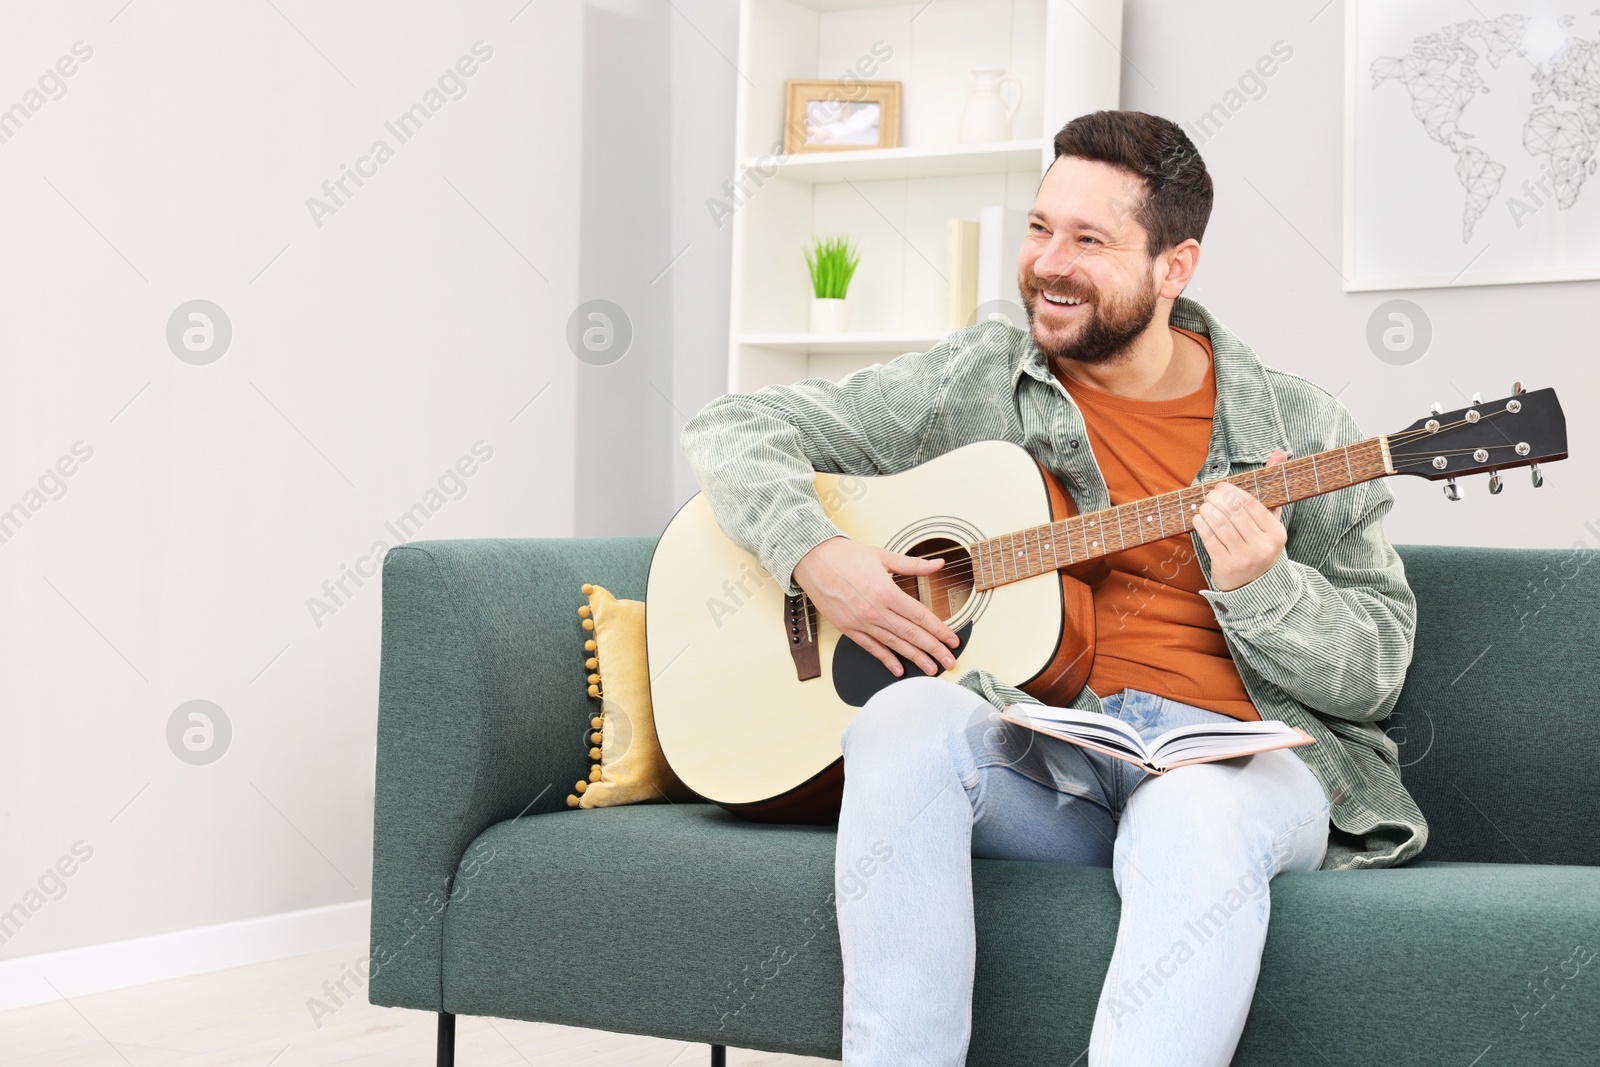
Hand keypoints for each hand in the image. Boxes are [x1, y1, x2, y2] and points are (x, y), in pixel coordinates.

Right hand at [792, 536, 960, 677]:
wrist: (811, 559)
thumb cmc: (846, 555)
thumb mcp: (883, 556)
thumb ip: (913, 564)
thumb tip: (938, 564)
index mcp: (886, 592)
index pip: (920, 616)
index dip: (939, 630)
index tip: (952, 640)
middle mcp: (875, 611)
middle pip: (911, 635)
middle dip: (933, 650)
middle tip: (950, 662)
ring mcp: (860, 622)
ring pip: (894, 644)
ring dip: (915, 658)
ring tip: (931, 669)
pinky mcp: (848, 628)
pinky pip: (871, 648)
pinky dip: (886, 659)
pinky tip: (899, 669)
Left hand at [1194, 448, 1288, 592]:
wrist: (1255, 584)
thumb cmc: (1259, 543)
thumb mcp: (1270, 519)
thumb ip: (1272, 487)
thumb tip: (1279, 452)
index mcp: (1276, 533)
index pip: (1250, 505)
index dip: (1232, 492)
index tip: (1220, 487)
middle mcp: (1263, 547)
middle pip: (1233, 514)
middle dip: (1217, 500)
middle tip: (1209, 494)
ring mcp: (1245, 559)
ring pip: (1220, 526)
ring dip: (1207, 511)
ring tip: (1203, 506)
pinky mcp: (1226, 568)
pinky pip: (1209, 540)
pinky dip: (1200, 526)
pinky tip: (1198, 519)